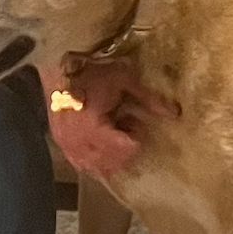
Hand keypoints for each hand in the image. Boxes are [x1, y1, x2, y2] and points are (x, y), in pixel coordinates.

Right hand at [43, 62, 179, 179]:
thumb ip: (150, 100)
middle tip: (121, 122)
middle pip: (112, 163)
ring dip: (110, 155)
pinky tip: (98, 141)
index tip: (130, 118)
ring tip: (109, 129)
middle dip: (123, 147)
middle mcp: (78, 143)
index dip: (135, 136)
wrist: (57, 66)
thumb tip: (175, 113)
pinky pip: (81, 164)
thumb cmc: (92, 71)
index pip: (125, 149)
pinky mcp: (60, 144)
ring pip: (96, 168)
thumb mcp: (124, 81)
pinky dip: (94, 159)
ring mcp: (66, 146)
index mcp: (94, 129)